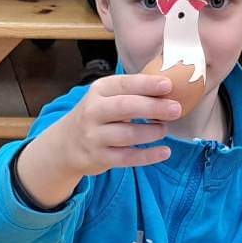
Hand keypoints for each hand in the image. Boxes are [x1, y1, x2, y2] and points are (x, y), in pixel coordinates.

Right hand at [14, 72, 180, 207]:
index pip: (124, 84)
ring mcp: (94, 136)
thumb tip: (169, 88)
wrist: (66, 144)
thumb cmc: (97, 116)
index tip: (168, 85)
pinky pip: (127, 158)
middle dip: (153, 108)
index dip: (146, 84)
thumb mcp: (106, 96)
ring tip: (164, 129)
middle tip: (176, 109)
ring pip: (128, 134)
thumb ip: (131, 91)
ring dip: (151, 132)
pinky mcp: (99, 158)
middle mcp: (93, 112)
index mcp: (99, 91)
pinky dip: (148, 156)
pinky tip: (164, 152)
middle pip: (126, 107)